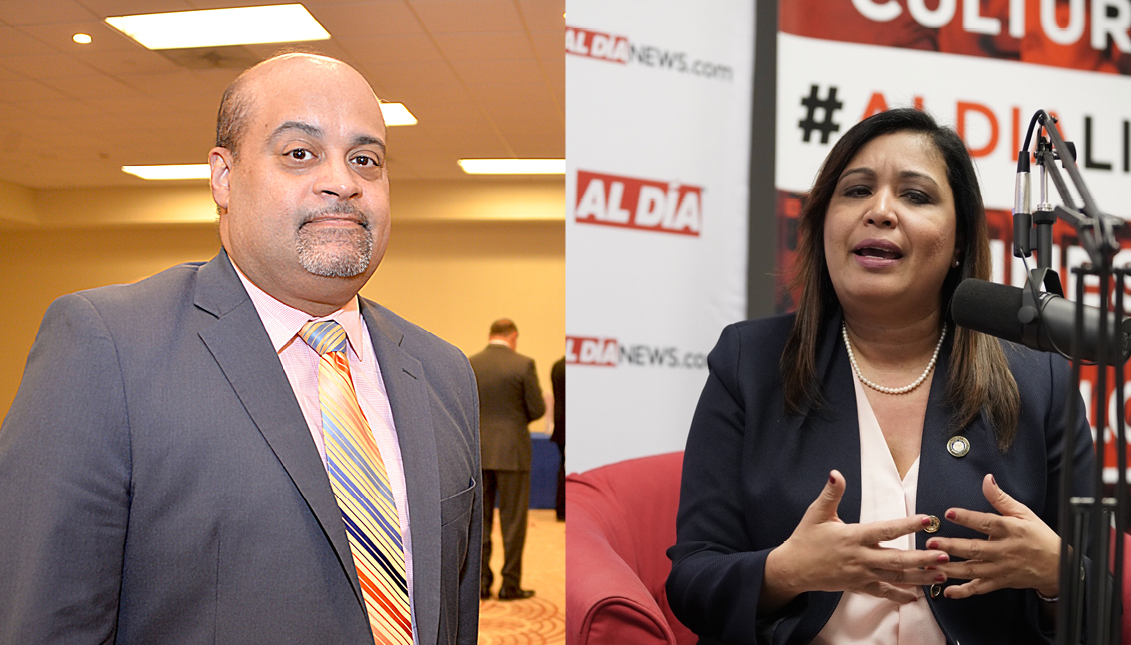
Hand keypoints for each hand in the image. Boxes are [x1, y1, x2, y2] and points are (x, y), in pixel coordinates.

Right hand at [763, 470, 949, 609]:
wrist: (793, 568)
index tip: (925, 520)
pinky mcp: (859, 586)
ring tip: (941, 574)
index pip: (885, 530)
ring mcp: (861, 574)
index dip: (906, 525)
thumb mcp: (816, 513)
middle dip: (923, 558)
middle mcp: (860, 557)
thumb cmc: (806, 539)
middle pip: (897, 558)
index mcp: (853, 537)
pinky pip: (883, 592)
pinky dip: (900, 595)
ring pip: (895, 576)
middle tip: (945, 555)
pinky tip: (917, 596)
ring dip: (919, 576)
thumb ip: (831, 494)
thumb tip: (837, 474)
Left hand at [929, 474, 1059, 598]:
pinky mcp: (1000, 582)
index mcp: (1011, 530)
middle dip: (952, 546)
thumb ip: (1001, 498)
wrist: (1059, 566)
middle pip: (976, 549)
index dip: (968, 517)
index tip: (949, 512)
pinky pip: (980, 588)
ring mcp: (1001, 568)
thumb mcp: (1024, 514)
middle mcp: (1004, 550)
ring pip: (974, 570)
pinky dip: (964, 591)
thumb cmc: (1040, 537)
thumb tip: (987, 479)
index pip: (987, 522)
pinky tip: (948, 591)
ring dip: (951, 569)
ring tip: (931, 565)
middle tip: (931, 543)